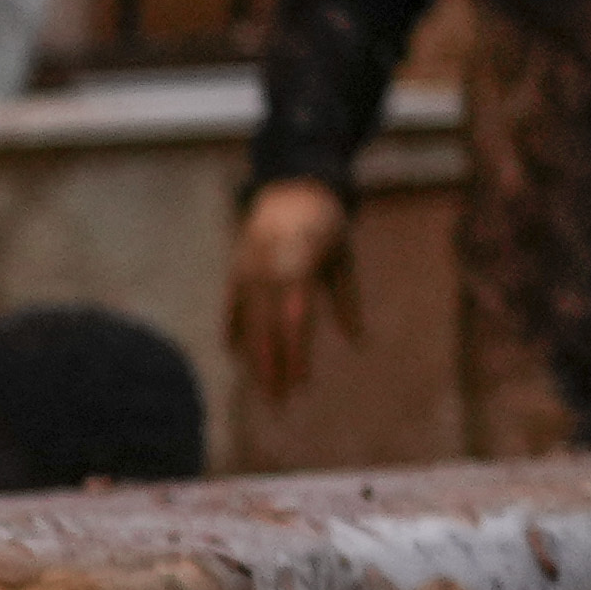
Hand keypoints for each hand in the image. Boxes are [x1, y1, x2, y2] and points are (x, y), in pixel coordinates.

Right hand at [227, 180, 355, 419]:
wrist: (292, 184)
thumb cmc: (326, 224)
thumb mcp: (342, 259)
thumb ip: (346, 300)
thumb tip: (357, 342)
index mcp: (298, 262)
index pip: (294, 319)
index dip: (296, 355)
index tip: (301, 385)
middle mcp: (267, 267)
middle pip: (267, 328)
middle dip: (272, 368)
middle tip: (278, 405)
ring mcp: (247, 267)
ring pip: (249, 323)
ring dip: (255, 359)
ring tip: (264, 390)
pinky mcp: (236, 268)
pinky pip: (233, 307)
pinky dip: (235, 331)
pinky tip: (238, 356)